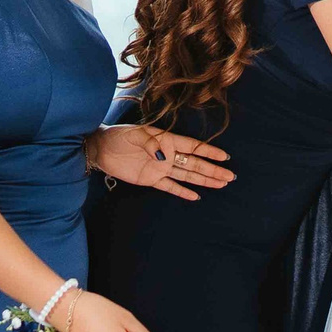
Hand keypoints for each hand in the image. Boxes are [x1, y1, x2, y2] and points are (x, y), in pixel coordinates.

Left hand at [87, 125, 233, 199]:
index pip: (192, 147)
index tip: (224, 157)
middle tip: (230, 176)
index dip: (209, 152)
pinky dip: (183, 191)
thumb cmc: (118, 137)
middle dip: (213, 170)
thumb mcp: (134, 135)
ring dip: (204, 180)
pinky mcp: (151, 180)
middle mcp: (167, 155)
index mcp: (166, 141)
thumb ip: (151, 144)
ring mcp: (160, 168)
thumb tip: (165, 156)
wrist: (101, 149)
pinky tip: (196, 196)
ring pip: (187, 175)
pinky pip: (170, 186)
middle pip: (195, 164)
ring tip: (221, 184)